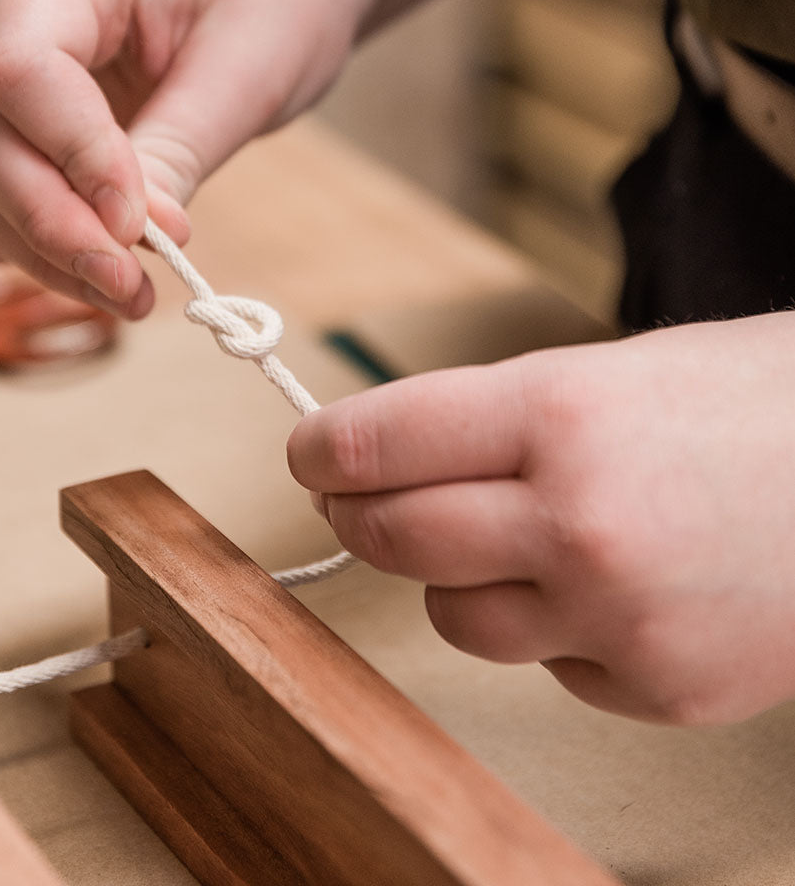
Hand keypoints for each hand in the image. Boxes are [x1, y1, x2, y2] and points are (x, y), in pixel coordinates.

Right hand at [0, 0, 370, 316]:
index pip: (24, 68)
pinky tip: (79, 271)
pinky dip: (17, 242)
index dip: (72, 158)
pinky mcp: (13, 122)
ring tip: (126, 294)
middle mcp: (10, 8)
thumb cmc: (269, 1)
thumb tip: (126, 239)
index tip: (137, 227)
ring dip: (40, 253)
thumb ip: (175, 152)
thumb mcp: (245, 73)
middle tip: (130, 288)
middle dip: (55, 228)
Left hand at [288, 312, 794, 723]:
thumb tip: (380, 456)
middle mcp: (578, 522)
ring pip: (456, 617)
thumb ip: (490, 421)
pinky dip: (549, 626)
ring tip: (507, 540)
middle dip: (360, 514)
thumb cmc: (753, 402)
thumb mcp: (611, 372)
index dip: (322, 448)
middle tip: (361, 499)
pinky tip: (604, 586)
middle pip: (393, 537)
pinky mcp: (657, 689)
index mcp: (560, 413)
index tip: (310, 453)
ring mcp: (618, 618)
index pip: (376, 441)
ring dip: (455, 579)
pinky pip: (546, 662)